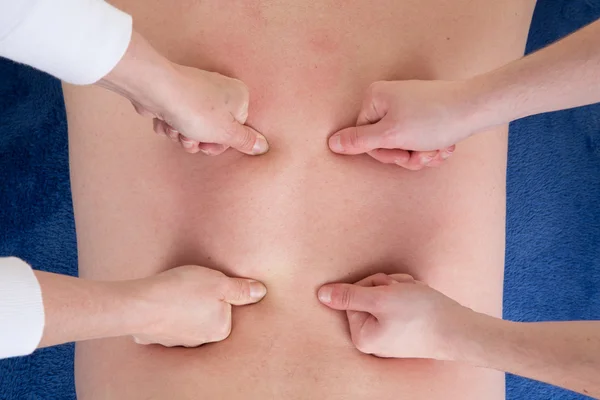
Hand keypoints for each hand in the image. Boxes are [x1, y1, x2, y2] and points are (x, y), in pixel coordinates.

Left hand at [98, 31, 268, 155]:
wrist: (156, 89)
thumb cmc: (196, 109)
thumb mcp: (227, 132)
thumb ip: (246, 141)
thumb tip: (263, 146)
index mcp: (238, 96)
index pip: (237, 129)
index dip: (221, 143)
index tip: (209, 146)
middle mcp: (219, 90)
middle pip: (213, 130)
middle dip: (198, 141)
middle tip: (191, 139)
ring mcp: (196, 91)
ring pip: (192, 127)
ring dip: (182, 135)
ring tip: (176, 128)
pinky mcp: (175, 95)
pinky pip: (176, 118)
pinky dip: (169, 124)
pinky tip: (165, 121)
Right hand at [131, 265, 266, 347]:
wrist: (139, 304)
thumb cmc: (182, 290)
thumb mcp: (219, 283)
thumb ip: (242, 289)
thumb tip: (261, 292)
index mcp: (220, 329)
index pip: (228, 309)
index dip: (219, 292)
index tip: (209, 283)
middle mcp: (201, 341)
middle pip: (208, 316)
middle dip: (201, 302)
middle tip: (191, 286)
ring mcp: (177, 341)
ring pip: (187, 320)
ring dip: (182, 307)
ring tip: (175, 290)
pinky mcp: (157, 337)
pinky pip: (166, 322)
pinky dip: (164, 312)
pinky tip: (160, 299)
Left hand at [317, 273, 474, 359]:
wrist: (460, 329)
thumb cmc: (421, 314)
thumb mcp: (380, 298)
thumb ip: (348, 295)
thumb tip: (320, 294)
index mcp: (361, 336)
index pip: (352, 295)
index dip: (372, 285)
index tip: (388, 290)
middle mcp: (373, 340)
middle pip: (368, 294)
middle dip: (387, 286)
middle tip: (404, 292)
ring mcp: (390, 335)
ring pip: (385, 295)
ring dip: (400, 288)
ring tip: (415, 296)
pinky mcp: (405, 330)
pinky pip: (399, 303)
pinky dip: (410, 295)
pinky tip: (421, 300)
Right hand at [328, 80, 484, 169]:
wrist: (476, 108)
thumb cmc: (434, 119)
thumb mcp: (391, 135)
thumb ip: (359, 141)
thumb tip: (331, 143)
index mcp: (375, 97)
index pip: (364, 137)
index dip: (385, 153)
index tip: (405, 154)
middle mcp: (388, 97)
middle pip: (384, 142)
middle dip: (406, 155)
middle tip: (424, 154)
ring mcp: (406, 105)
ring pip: (403, 144)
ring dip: (421, 154)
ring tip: (438, 150)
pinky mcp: (423, 113)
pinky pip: (417, 138)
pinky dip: (431, 147)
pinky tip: (445, 145)